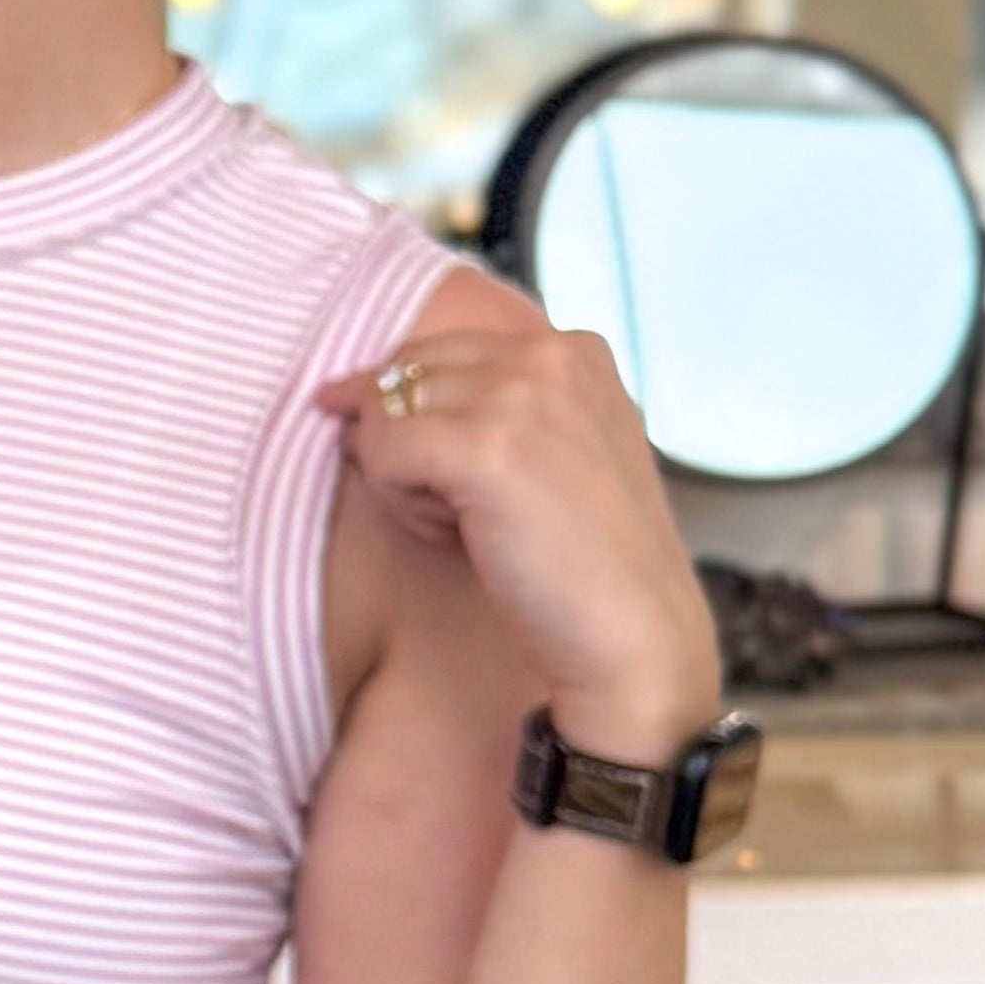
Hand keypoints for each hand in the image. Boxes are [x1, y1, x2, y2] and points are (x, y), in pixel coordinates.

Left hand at [315, 302, 720, 756]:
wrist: (632, 635)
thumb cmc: (579, 561)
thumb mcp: (543, 454)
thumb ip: (482, 409)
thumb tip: (352, 393)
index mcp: (573, 348)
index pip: (436, 351)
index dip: (413, 417)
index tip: (441, 479)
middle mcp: (551, 352)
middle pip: (403, 374)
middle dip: (401, 443)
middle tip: (456, 513)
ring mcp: (522, 394)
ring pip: (384, 413)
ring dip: (400, 479)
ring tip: (464, 525)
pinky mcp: (487, 446)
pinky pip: (381, 451)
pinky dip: (401, 503)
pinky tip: (455, 534)